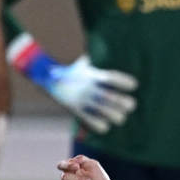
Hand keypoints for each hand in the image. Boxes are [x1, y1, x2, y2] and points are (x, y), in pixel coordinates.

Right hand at [15, 47, 136, 133]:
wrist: (45, 78)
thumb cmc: (69, 72)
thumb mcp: (82, 65)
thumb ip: (94, 64)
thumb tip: (103, 53)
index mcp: (92, 75)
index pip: (112, 78)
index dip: (125, 82)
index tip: (134, 85)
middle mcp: (89, 87)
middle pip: (113, 98)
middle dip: (125, 104)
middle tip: (130, 106)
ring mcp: (82, 99)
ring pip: (106, 112)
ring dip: (116, 116)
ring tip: (119, 117)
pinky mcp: (75, 110)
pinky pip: (91, 121)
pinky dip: (100, 126)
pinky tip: (104, 126)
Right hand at [54, 154, 115, 179]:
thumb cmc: (100, 179)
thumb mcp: (94, 165)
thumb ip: (82, 159)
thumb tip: (71, 160)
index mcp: (71, 169)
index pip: (61, 165)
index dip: (66, 165)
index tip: (77, 167)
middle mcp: (68, 179)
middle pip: (63, 177)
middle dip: (77, 179)